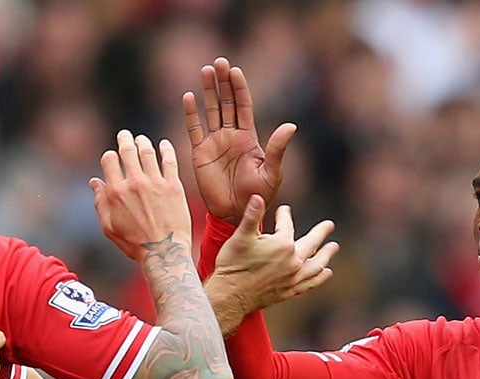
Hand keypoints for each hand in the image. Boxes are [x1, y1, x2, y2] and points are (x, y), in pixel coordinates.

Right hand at [91, 131, 191, 261]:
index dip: (110, 156)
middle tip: (125, 135)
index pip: (109, 160)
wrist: (163, 253)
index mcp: (116, 192)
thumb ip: (100, 203)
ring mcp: (154, 183)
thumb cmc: (134, 244)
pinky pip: (169, 160)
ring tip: (141, 140)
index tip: (113, 157)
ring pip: (147, 151)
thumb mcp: (109, 227)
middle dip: (124, 139)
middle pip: (127, 150)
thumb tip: (94, 182)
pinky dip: (166, 149)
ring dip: (142, 142)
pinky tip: (164, 145)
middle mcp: (134, 183)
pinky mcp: (173, 185)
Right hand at [183, 58, 294, 224]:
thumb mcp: (272, 172)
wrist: (236, 214)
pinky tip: (188, 97)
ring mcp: (214, 143)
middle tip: (218, 62)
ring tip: (205, 71)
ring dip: (207, 91)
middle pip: (226, 102)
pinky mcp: (199, 154)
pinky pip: (194, 130)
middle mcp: (230, 135)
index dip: (239, 87)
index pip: (243, 105)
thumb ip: (277, 149)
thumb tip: (291, 126)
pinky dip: (190, 114)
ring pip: (210, 111)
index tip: (234, 70)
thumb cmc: (258, 196)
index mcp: (248, 137)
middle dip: (222, 82)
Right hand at [208, 194, 336, 320]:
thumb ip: (252, 215)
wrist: (229, 296)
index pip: (287, 224)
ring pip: (315, 265)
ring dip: (326, 255)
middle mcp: (292, 262)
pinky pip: (309, 284)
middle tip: (329, 225)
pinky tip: (325, 273)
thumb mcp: (241, 237)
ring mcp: (292, 278)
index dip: (284, 215)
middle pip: (311, 244)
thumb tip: (258, 196)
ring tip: (333, 248)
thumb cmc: (233, 265)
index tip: (283, 210)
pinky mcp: (288, 292)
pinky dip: (319, 278)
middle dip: (320, 232)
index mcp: (283, 245)